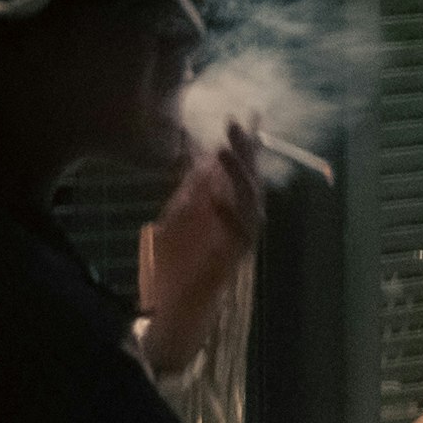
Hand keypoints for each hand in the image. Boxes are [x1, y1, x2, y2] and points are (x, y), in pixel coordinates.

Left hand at [137, 128, 263, 379]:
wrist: (169, 309)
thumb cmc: (173, 265)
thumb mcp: (176, 219)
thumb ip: (191, 192)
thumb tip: (200, 158)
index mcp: (225, 210)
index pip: (241, 171)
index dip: (247, 145)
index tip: (249, 114)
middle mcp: (238, 222)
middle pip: (252, 182)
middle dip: (247, 153)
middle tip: (235, 124)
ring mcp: (238, 241)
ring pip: (253, 203)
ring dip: (240, 177)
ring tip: (223, 151)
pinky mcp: (233, 261)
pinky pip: (242, 236)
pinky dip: (230, 215)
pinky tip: (215, 197)